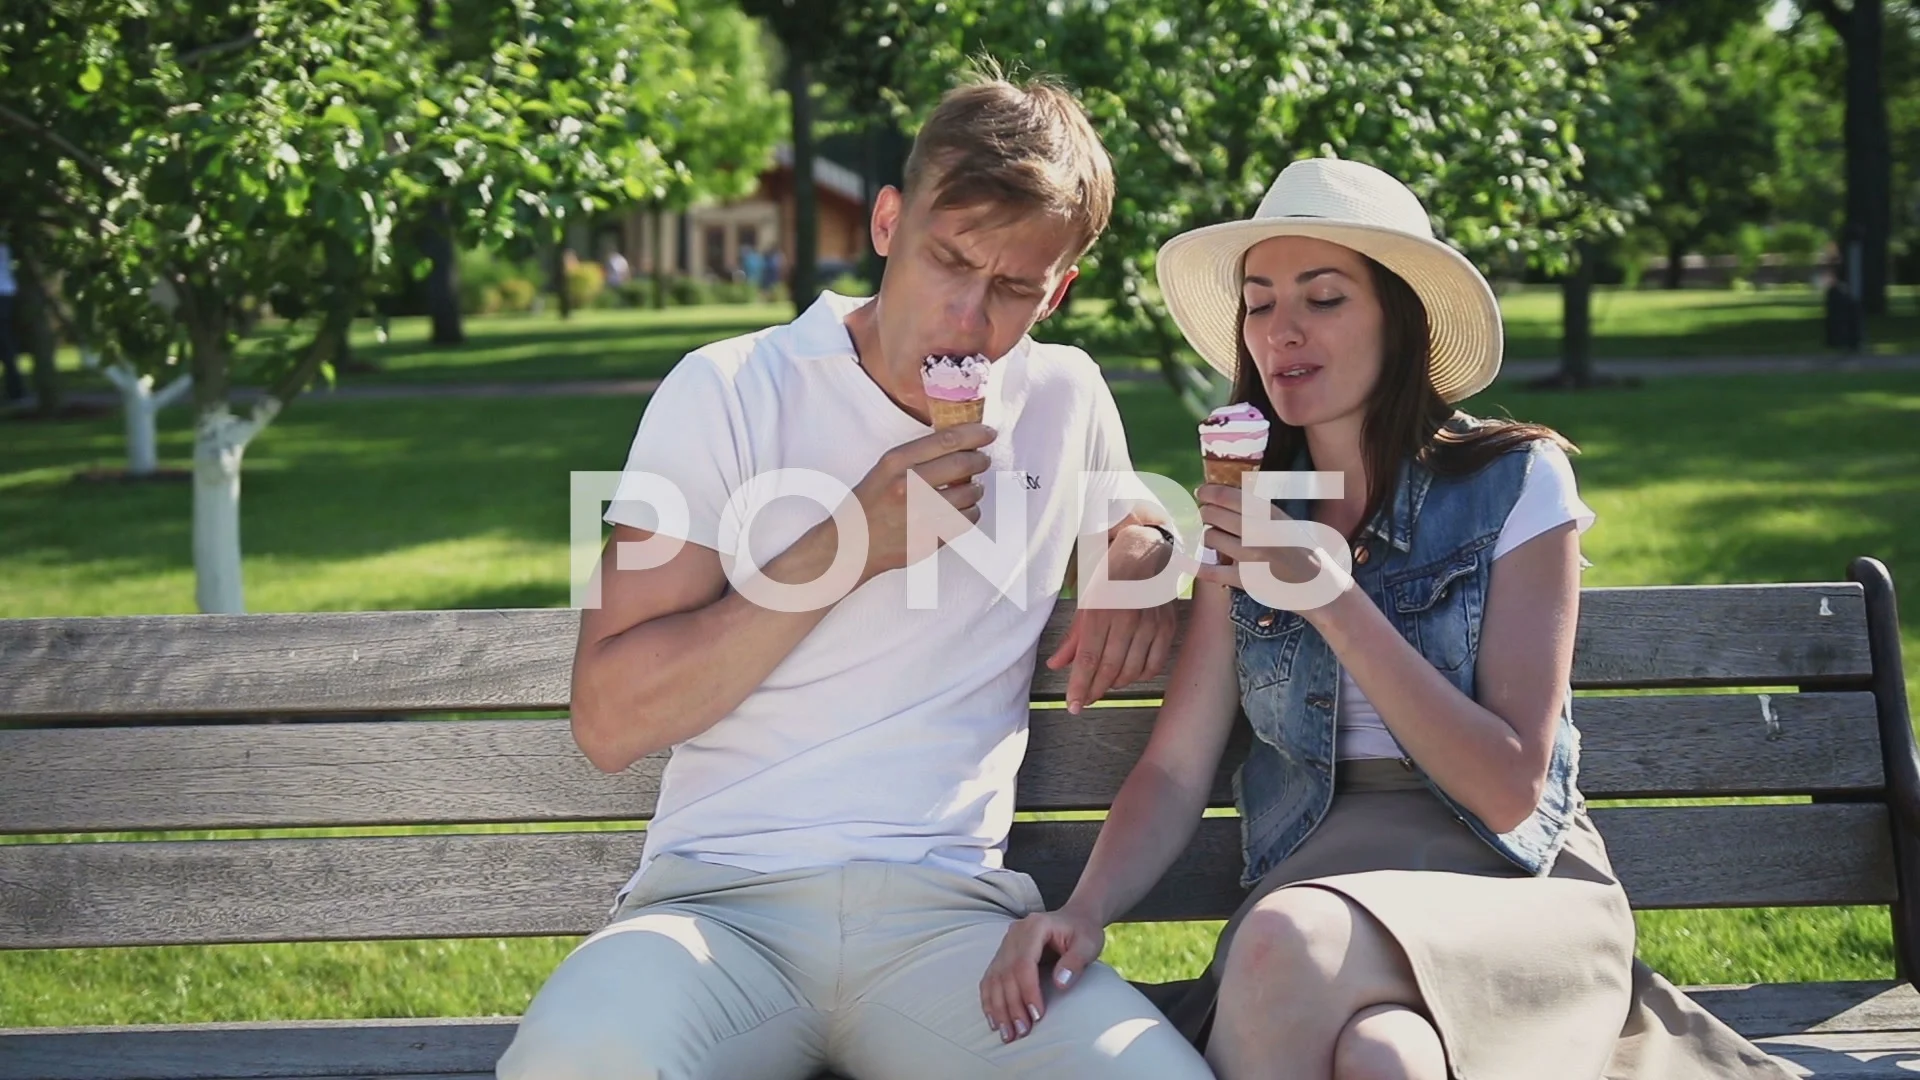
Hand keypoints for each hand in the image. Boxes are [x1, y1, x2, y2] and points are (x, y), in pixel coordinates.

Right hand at [850, 423, 995, 582]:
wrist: (853, 544)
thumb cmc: (870, 505)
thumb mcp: (885, 469)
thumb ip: (917, 456)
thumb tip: (958, 443)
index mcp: (896, 463)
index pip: (947, 440)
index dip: (974, 434)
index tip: (986, 434)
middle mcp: (909, 486)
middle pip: (963, 464)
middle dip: (980, 460)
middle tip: (982, 460)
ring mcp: (921, 514)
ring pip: (970, 494)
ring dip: (977, 489)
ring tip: (972, 488)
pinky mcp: (931, 537)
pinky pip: (966, 520)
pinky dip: (972, 512)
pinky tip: (964, 509)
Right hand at [980, 906, 1105, 1042]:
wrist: (1074, 919)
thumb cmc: (1083, 932)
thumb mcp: (1088, 944)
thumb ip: (1075, 962)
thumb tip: (1060, 983)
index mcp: (1035, 927)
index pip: (1024, 962)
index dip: (1028, 991)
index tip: (1037, 1015)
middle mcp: (1014, 934)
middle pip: (1006, 973)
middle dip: (1012, 1005)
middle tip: (1021, 1032)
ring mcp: (1005, 944)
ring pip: (994, 978)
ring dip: (998, 1008)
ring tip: (1006, 1034)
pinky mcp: (1002, 955)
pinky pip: (990, 979)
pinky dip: (990, 1001)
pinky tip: (994, 1021)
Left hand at [1048, 527, 1177, 712]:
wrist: (1146, 551)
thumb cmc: (1110, 576)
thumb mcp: (1085, 601)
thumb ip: (1073, 637)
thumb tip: (1057, 665)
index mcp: (1101, 610)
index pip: (1089, 659)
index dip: (1080, 687)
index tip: (1073, 706)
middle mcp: (1127, 618)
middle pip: (1109, 669)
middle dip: (1094, 690)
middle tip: (1084, 701)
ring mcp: (1150, 623)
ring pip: (1132, 670)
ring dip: (1115, 683)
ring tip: (1103, 684)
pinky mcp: (1167, 627)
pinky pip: (1154, 664)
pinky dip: (1140, 675)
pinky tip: (1129, 673)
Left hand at [1193, 483, 1348, 614]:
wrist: (1318, 585)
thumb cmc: (1302, 549)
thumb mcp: (1285, 520)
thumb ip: (1258, 509)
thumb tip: (1224, 494)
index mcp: (1269, 514)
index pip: (1226, 496)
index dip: (1208, 491)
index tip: (1201, 492)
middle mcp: (1257, 533)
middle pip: (1212, 515)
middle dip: (1206, 513)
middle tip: (1208, 516)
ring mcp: (1249, 557)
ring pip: (1209, 538)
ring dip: (1209, 537)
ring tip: (1219, 539)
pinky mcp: (1243, 579)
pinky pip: (1208, 570)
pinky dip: (1192, 565)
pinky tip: (1183, 560)